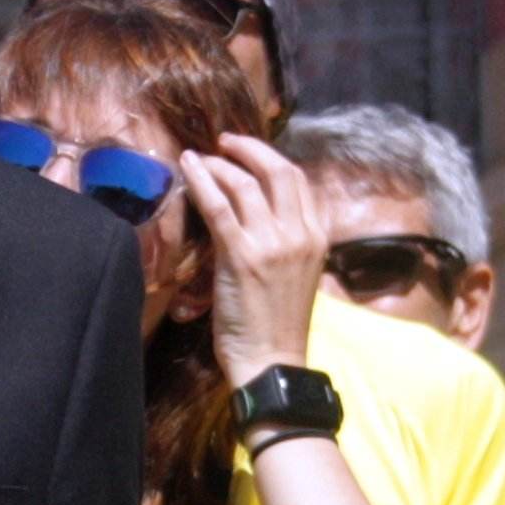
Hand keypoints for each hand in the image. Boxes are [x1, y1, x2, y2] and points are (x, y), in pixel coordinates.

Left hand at [171, 133, 328, 390]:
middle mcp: (299, 234)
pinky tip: (187, 167)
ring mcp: (272, 243)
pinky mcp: (241, 255)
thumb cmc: (278, 326)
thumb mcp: (297, 276)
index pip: (297, 181)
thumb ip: (287, 243)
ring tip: (200, 159)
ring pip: (245, 184)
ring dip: (219, 165)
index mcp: (317, 237)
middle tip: (225, 142)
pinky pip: (218, 206)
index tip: (248, 153)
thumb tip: (261, 216)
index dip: (270, 160)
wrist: (271, 362)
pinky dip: (201, 180)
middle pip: (278, 171)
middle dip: (249, 149)